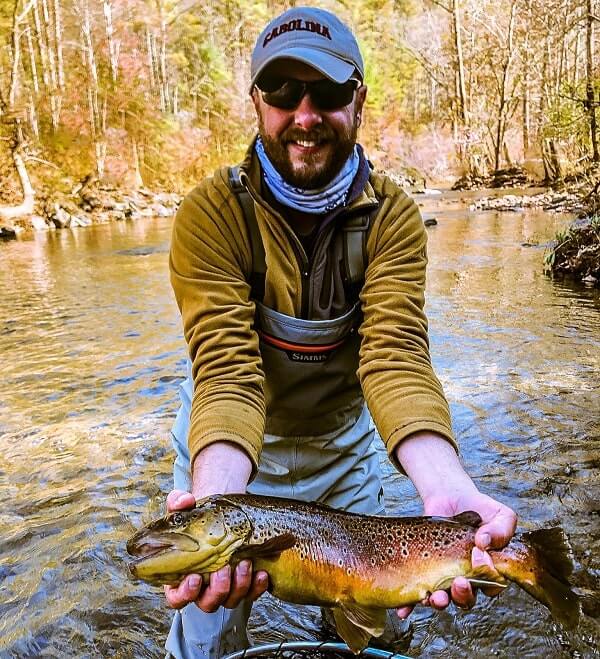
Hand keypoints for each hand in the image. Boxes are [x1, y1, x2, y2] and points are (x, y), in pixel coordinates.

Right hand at [163, 489, 268, 610]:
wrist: (221, 517)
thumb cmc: (198, 519)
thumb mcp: (184, 508)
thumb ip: (178, 503)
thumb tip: (184, 500)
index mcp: (181, 576)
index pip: (177, 598)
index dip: (184, 594)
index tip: (195, 578)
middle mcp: (203, 588)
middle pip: (207, 602)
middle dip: (218, 589)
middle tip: (224, 569)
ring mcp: (225, 588)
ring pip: (231, 600)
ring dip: (239, 586)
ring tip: (245, 563)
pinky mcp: (244, 584)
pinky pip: (251, 594)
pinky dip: (257, 587)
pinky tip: (261, 573)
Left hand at [396, 490, 516, 617]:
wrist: (451, 496)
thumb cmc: (480, 508)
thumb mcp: (500, 515)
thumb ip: (501, 530)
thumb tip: (484, 542)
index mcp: (487, 570)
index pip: (490, 586)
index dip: (486, 579)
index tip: (478, 560)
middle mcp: (465, 577)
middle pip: (465, 598)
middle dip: (462, 595)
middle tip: (458, 582)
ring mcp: (443, 574)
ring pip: (442, 597)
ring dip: (438, 602)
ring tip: (435, 596)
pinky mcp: (423, 568)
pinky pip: (415, 590)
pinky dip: (409, 604)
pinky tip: (403, 611)